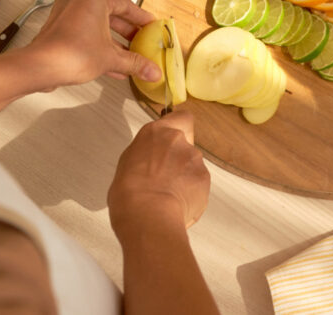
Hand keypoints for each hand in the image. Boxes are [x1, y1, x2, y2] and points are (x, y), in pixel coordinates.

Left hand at [27, 0, 160, 86]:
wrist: (40, 68)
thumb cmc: (70, 54)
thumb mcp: (111, 58)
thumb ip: (135, 63)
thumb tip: (153, 70)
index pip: (125, 4)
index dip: (141, 17)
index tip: (150, 25)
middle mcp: (78, 1)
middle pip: (111, 14)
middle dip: (128, 32)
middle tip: (141, 40)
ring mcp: (66, 14)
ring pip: (98, 26)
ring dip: (114, 41)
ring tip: (129, 55)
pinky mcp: (59, 28)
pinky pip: (86, 33)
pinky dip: (99, 45)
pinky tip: (112, 64)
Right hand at [108, 112, 210, 237]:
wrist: (147, 214)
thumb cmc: (129, 193)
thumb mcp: (127, 163)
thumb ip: (146, 153)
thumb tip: (151, 161)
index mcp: (156, 133)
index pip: (181, 117)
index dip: (181, 126)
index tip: (176, 134)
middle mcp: (178, 140)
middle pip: (185, 145)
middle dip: (178, 159)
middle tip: (164, 177)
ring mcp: (194, 158)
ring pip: (192, 166)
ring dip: (184, 177)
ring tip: (168, 196)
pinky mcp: (205, 177)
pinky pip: (199, 182)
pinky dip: (191, 191)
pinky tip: (177, 203)